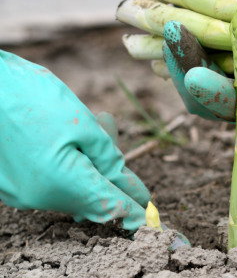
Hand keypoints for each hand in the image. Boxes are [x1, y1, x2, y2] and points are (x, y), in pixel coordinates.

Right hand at [0, 50, 149, 230]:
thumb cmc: (30, 97)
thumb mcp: (81, 123)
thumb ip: (107, 157)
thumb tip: (123, 180)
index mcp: (62, 182)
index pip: (107, 204)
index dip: (131, 210)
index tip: (148, 215)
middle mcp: (40, 196)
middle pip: (90, 197)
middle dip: (111, 178)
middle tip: (120, 153)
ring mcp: (22, 192)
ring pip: (72, 188)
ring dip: (90, 166)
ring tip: (98, 126)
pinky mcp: (11, 183)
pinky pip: (52, 182)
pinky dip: (69, 165)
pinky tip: (72, 136)